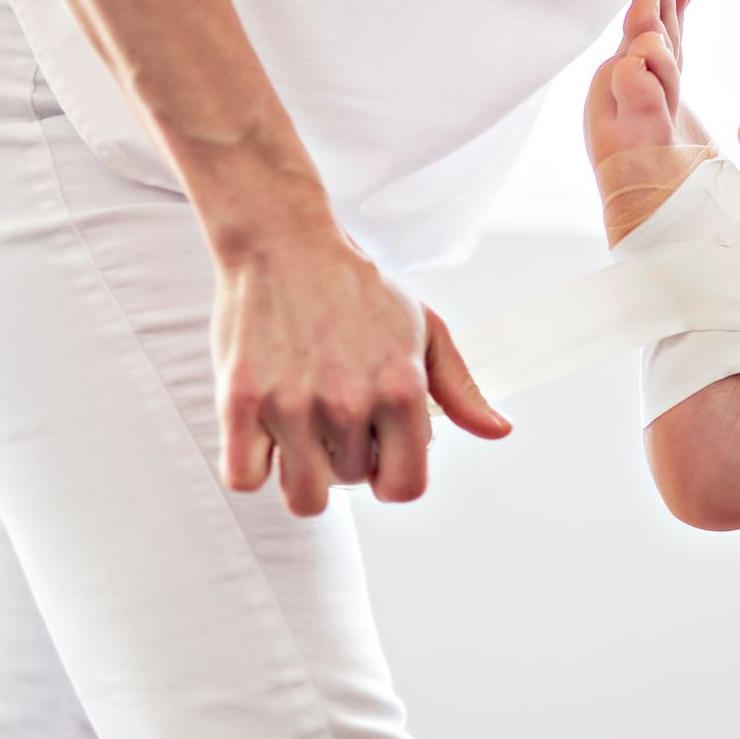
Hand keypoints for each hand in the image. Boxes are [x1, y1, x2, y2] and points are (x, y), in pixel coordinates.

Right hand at [212, 221, 510, 515]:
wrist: (284, 242)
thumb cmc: (358, 288)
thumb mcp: (424, 328)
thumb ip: (461, 388)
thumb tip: (499, 431)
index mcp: (402, 390)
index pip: (405, 487)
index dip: (390, 475)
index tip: (375, 450)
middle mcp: (350, 402)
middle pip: (350, 483)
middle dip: (343, 456)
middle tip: (329, 408)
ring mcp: (292, 405)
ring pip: (301, 496)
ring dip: (299, 472)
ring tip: (298, 428)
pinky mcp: (240, 402)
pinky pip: (243, 479)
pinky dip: (251, 465)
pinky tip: (260, 430)